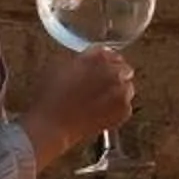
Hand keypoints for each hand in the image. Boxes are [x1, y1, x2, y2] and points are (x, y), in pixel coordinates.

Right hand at [19, 45, 135, 171]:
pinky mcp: (124, 111)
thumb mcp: (61, 66)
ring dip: (117, 92)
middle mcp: (114, 72)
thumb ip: (83, 60)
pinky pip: (125, 106)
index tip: (101, 70)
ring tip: (97, 102)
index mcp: (99, 57)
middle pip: (123, 70)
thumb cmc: (52, 96)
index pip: (111, 54)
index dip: (105, 63)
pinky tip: (99, 112)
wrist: (53, 124)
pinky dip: (116, 109)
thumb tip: (91, 61)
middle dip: (113, 77)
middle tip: (98, 88)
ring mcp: (122, 92)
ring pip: (127, 88)